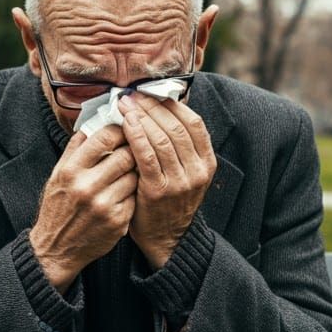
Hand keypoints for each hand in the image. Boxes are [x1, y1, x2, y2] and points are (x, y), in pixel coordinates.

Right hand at [29, 125, 137, 292]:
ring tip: (129, 172)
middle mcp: (87, 187)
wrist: (56, 249)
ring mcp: (104, 205)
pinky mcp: (118, 221)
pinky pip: (136, 197)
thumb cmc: (58, 207)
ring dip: (135, 171)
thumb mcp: (58, 175)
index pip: (105, 138)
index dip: (120, 129)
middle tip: (134, 148)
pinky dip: (133, 193)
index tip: (125, 128)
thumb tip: (95, 122)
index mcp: (71, 170)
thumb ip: (75, 148)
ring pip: (135, 175)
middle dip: (132, 149)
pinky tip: (125, 194)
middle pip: (126, 155)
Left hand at [119, 92, 216, 268]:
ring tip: (125, 105)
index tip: (150, 92)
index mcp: (207, 162)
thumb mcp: (184, 172)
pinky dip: (135, 136)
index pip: (193, 122)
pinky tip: (124, 124)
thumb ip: (178, 146)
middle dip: (152, 107)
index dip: (171, 104)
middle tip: (132, 95)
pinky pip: (147, 156)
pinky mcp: (159, 191)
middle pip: (176, 127)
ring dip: (141, 117)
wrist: (165, 238)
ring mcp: (180, 182)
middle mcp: (198, 171)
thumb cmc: (169, 199)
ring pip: (162, 138)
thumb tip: (158, 108)